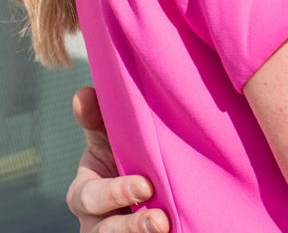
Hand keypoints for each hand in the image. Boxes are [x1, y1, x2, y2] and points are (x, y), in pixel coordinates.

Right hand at [66, 87, 169, 232]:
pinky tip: (179, 230)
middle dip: (132, 227)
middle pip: (106, 231)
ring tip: (167, 227)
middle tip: (160, 220)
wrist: (144, 182)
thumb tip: (82, 94)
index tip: (145, 186)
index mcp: (84, 193)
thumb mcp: (106, 137)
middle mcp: (94, 222)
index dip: (115, 193)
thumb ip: (96, 118)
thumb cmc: (120, 154)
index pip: (90, 197)